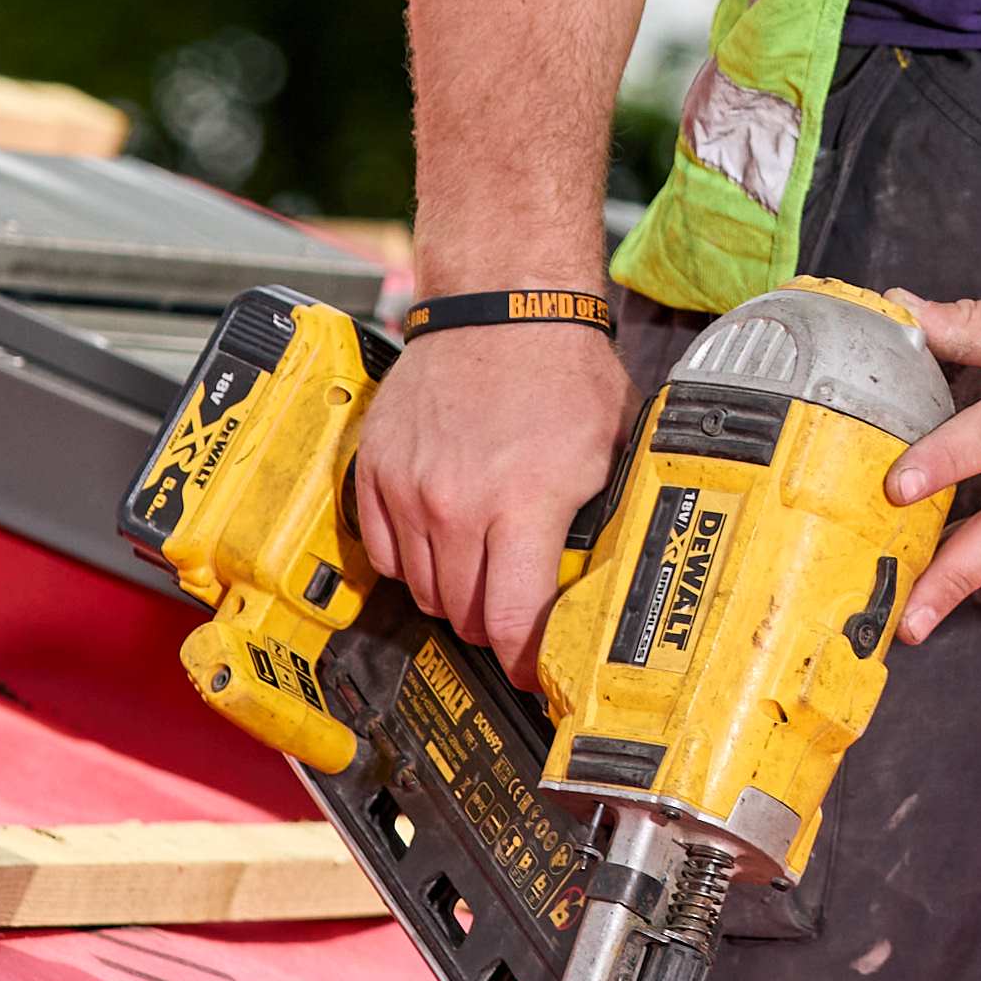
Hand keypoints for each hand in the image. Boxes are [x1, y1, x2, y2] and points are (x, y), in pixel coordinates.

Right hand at [351, 319, 630, 669]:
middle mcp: (457, 505)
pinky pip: (381, 551)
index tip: (532, 674)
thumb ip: (591, 523)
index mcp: (522, 504)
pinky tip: (438, 541)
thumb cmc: (560, 369)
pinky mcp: (375, 470)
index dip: (523, 664)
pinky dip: (407, 559)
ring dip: (450, 593)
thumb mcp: (604, 452)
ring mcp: (409, 489)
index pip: (512, 623)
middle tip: (512, 611)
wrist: (499, 306)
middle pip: (464, 614)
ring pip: (421, 588)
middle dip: (492, 626)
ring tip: (478, 568)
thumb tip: (596, 586)